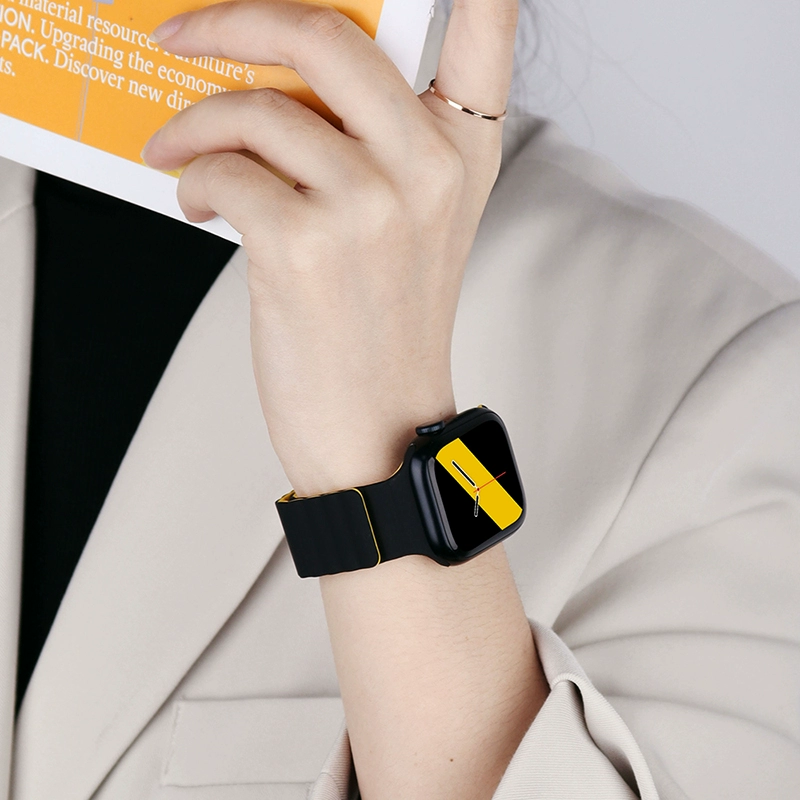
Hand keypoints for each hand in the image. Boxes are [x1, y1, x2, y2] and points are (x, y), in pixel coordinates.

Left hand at [141, 0, 519, 496]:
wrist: (379, 424)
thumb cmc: (384, 326)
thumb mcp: (409, 219)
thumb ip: (371, 138)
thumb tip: (282, 73)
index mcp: (463, 149)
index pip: (486, 19)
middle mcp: (429, 167)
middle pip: (326, 34)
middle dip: (235, 19)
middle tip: (189, 34)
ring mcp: (371, 206)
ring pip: (257, 111)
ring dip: (194, 126)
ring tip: (181, 155)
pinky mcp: (306, 246)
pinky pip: (225, 171)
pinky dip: (193, 180)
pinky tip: (198, 204)